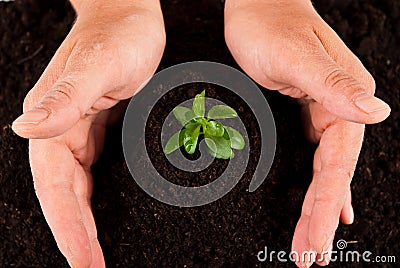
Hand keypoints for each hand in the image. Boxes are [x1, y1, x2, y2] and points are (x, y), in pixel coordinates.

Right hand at [12, 0, 164, 265]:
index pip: (56, 188)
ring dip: (85, 226)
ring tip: (96, 258)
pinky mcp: (99, 132)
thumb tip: (27, 129)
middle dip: (76, 238)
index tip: (83, 262)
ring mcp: (80, 133)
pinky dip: (96, 203)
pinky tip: (104, 219)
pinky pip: (93, 176)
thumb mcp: (97, 64)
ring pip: (78, 191)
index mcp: (55, 122)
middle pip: (65, 197)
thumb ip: (65, 96)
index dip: (68, 228)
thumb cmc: (118, 35)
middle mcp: (62, 132)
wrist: (131, 17)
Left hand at [225, 0, 389, 265]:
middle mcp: (339, 108)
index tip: (319, 239)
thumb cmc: (269, 25)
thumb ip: (333, 84)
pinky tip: (328, 205)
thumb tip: (376, 112)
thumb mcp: (295, 56)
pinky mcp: (306, 113)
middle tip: (310, 256)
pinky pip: (318, 158)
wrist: (254, 7)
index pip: (340, 165)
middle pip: (334, 175)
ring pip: (325, 171)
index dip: (329, 205)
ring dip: (319, 208)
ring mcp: (323, 112)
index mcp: (343, 98)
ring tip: (312, 243)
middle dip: (321, 218)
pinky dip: (323, 185)